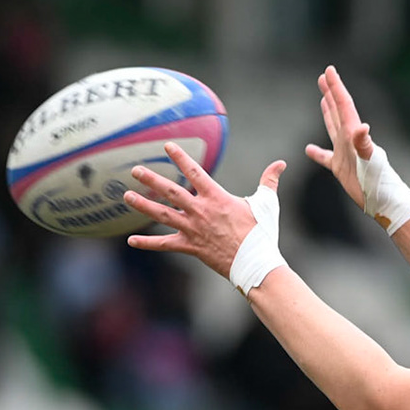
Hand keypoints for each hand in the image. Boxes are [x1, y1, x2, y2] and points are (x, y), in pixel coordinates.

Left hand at [125, 143, 284, 279]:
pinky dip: (148, 243)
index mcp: (217, 198)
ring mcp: (193, 229)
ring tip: (127, 196)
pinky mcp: (191, 247)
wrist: (256, 263)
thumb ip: (269, 181)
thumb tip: (282, 163)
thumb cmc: (262, 233)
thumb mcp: (267, 204)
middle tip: (135, 170)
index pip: (194, 172)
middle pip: (171, 192)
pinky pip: (165, 244)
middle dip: (152, 180)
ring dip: (143, 205)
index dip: (180, 158)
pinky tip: (131, 240)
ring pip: (163, 215)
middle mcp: (201, 211)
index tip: (166, 146)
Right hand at [305, 65, 375, 211]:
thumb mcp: (370, 161)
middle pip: (338, 111)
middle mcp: (349, 140)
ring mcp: (345, 153)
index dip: (336, 87)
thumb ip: (364, 144)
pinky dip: (317, 153)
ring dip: (328, 112)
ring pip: (333, 127)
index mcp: (354, 134)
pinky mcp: (341, 168)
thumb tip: (362, 127)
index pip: (344, 105)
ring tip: (323, 99)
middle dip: (331, 93)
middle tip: (324, 77)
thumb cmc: (379, 182)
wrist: (384, 201)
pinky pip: (326, 157)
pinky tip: (309, 149)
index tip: (329, 70)